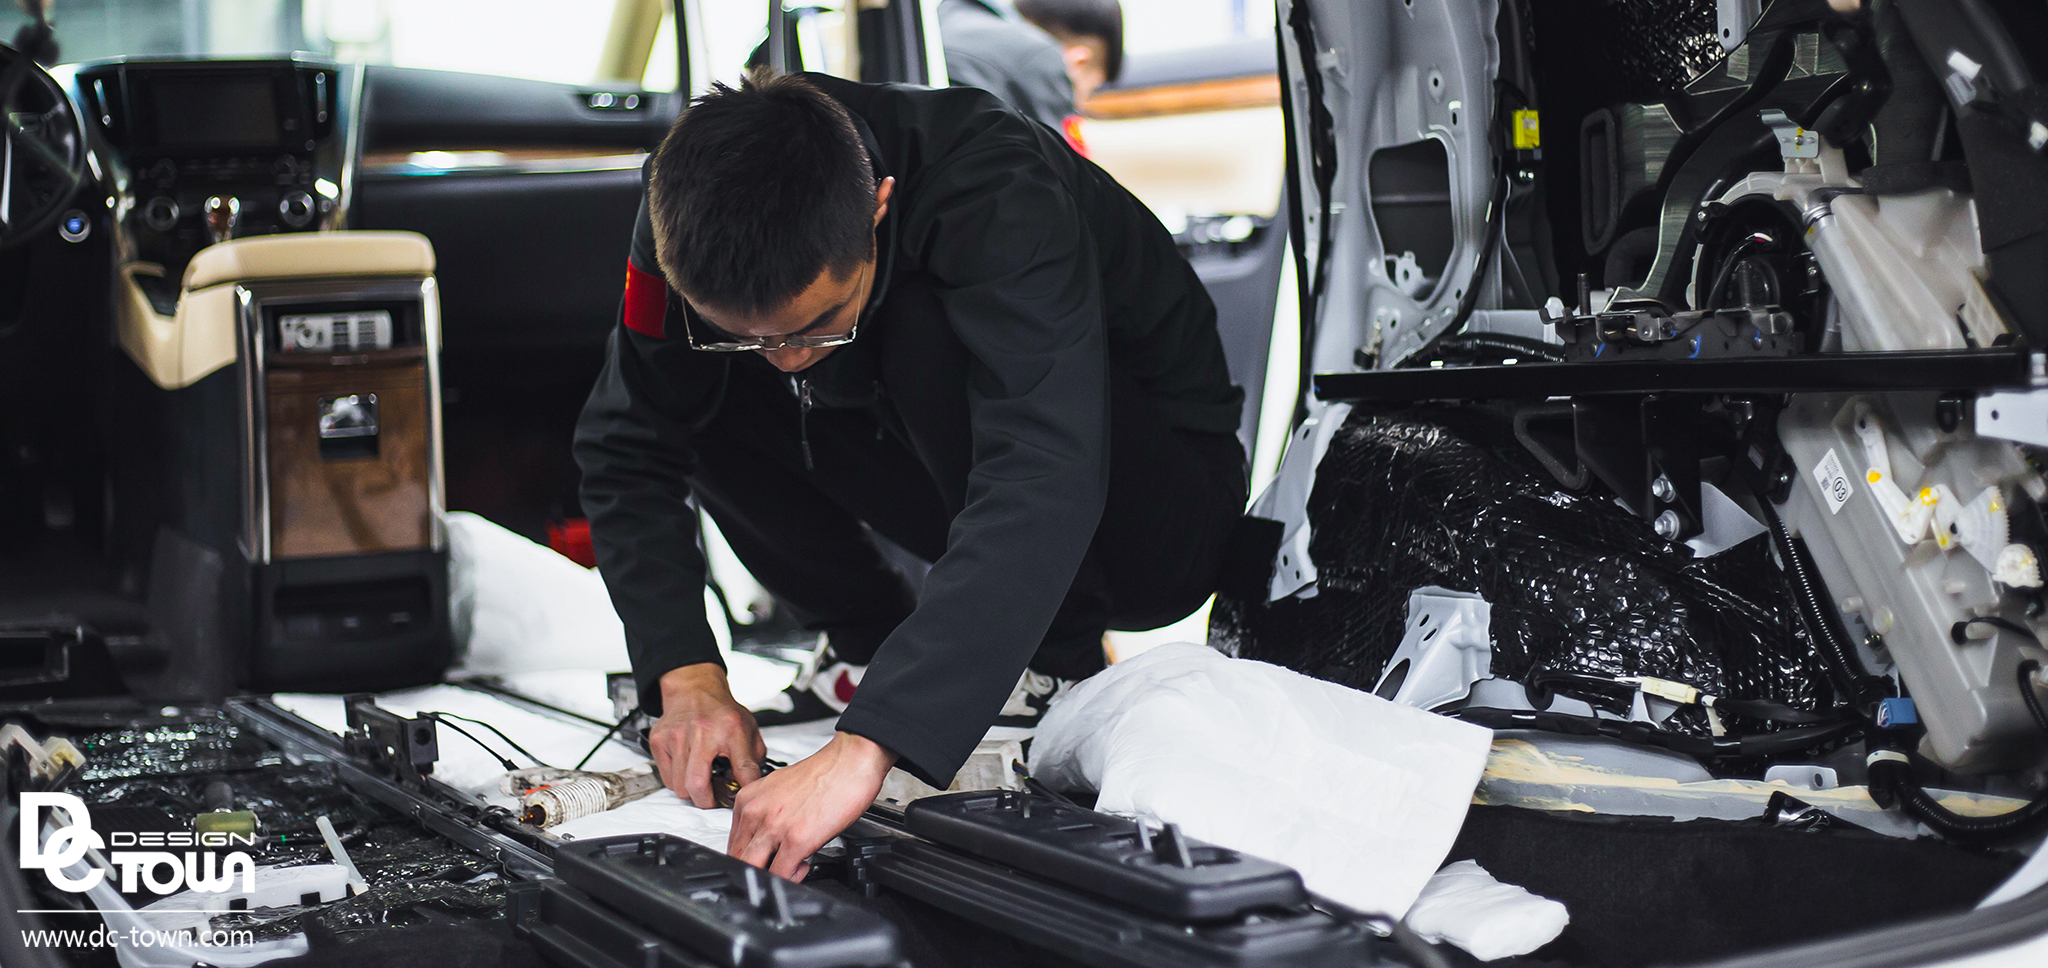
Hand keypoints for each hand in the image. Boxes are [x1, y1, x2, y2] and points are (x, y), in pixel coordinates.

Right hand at [649, 663, 766, 808]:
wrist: (695, 690)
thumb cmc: (721, 712)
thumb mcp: (749, 729)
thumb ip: (754, 759)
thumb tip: (750, 787)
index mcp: (731, 728)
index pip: (744, 768)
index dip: (745, 789)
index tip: (742, 797)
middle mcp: (702, 732)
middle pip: (697, 784)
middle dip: (706, 801)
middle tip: (713, 800)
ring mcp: (677, 736)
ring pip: (679, 786)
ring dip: (691, 791)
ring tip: (701, 780)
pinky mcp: (659, 741)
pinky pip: (667, 779)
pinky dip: (678, 782)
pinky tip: (688, 769)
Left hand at [728, 731, 895, 880]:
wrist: (851, 760)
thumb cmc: (824, 773)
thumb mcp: (779, 789)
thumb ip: (766, 813)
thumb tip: (766, 838)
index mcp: (749, 799)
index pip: (733, 842)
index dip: (748, 856)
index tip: (764, 859)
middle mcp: (756, 812)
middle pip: (738, 857)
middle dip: (756, 869)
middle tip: (776, 867)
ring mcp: (774, 827)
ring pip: (753, 868)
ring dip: (772, 875)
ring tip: (791, 866)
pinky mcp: (796, 840)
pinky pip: (781, 875)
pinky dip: (791, 878)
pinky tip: (804, 864)